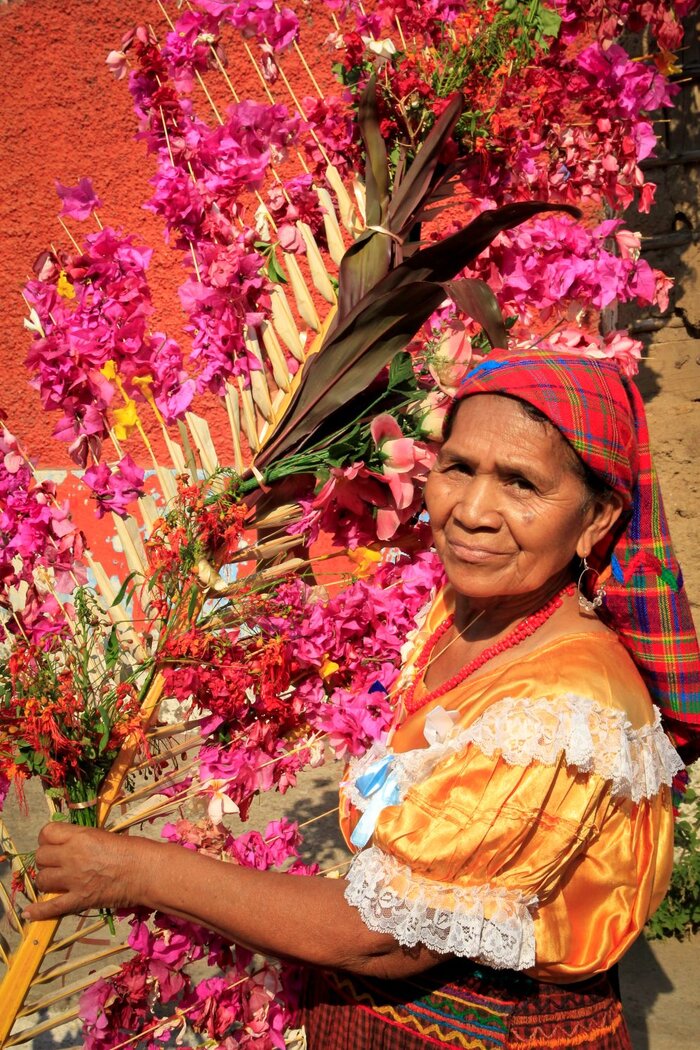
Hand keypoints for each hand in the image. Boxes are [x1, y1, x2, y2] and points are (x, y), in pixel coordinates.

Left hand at [23, 822, 147, 921]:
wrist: (148, 872)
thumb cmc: (134, 850)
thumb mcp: (105, 836)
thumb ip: (83, 841)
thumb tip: (69, 846)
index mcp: (80, 836)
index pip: (47, 832)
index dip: (47, 838)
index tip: (53, 843)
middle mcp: (72, 855)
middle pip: (41, 856)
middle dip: (46, 859)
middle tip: (56, 862)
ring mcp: (74, 879)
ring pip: (42, 879)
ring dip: (46, 880)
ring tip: (55, 881)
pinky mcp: (79, 900)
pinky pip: (52, 907)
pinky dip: (39, 911)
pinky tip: (29, 913)